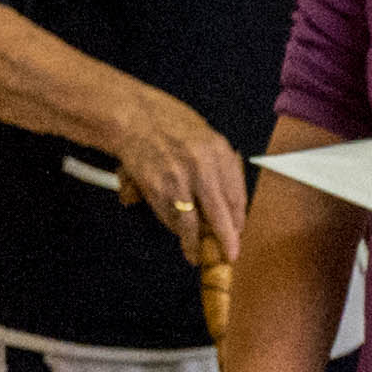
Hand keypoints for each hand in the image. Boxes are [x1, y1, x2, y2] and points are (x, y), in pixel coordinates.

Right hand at [111, 86, 249, 258]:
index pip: (236, 195)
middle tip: (228, 254)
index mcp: (218, 151)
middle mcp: (201, 166)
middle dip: (225, 239)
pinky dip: (174, 228)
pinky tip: (178, 232)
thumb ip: (218, 164)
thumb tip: (228, 200)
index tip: (238, 231)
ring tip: (195, 253)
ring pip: (192, 224)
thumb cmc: (167, 122)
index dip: (238, 219)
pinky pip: (170, 217)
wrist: (133, 116)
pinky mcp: (156, 188)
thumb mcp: (204, 135)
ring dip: (194, 242)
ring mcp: (178, 179)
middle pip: (220, 214)